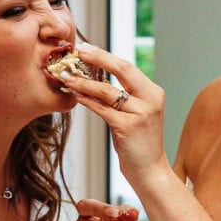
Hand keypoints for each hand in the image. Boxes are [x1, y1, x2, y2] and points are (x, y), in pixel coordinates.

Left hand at [58, 41, 170, 184]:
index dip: (105, 55)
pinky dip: (86, 101)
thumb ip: (125, 97)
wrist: (150, 172)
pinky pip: (102, 109)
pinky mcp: (128, 127)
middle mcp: (151, 99)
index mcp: (154, 92)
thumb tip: (97, 78)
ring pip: (107, 90)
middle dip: (98, 58)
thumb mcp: (137, 115)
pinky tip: (75, 95)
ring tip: (66, 76)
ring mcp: (140, 113)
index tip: (87, 48)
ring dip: (84, 82)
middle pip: (122, 69)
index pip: (127, 67)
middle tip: (77, 51)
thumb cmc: (139, 143)